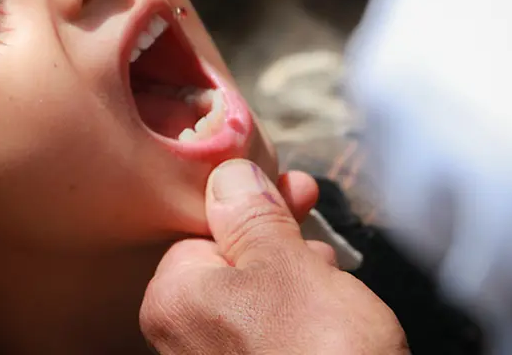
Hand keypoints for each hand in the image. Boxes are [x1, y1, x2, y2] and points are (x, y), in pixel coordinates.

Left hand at [140, 159, 407, 353]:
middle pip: (233, 262)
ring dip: (299, 278)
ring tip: (334, 284)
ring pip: (259, 297)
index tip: (293, 188)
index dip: (254, 206)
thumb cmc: (318, 351)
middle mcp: (184, 340)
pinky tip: (336, 318)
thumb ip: (252, 216)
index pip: (203, 229)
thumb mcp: (287, 264)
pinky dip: (303, 319)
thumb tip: (227, 175)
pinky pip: (274, 332)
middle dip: (281, 242)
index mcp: (175, 300)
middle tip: (316, 231)